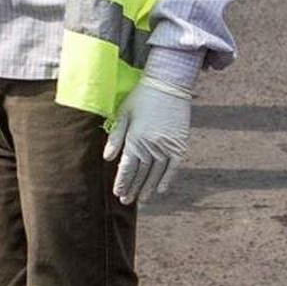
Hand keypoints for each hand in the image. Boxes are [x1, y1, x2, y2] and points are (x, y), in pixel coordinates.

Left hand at [103, 77, 192, 204]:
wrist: (168, 84)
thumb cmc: (142, 97)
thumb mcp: (123, 113)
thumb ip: (116, 137)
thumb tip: (107, 158)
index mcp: (135, 139)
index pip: (127, 168)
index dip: (122, 182)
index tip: (118, 193)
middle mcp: (151, 146)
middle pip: (141, 174)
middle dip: (132, 189)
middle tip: (127, 201)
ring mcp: (167, 147)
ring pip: (156, 174)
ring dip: (148, 188)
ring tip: (142, 201)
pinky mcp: (179, 144)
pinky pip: (174, 167)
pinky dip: (167, 179)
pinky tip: (161, 190)